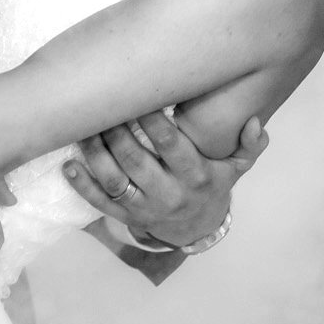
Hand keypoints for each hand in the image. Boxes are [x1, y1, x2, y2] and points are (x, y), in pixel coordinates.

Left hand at [64, 113, 268, 247]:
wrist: (196, 230)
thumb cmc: (213, 185)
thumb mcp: (237, 167)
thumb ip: (249, 145)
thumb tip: (255, 123)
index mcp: (197, 176)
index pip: (172, 145)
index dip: (153, 119)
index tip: (138, 93)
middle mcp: (170, 193)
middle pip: (137, 160)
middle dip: (117, 131)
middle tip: (101, 103)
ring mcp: (146, 208)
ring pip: (115, 181)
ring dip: (95, 154)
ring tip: (81, 128)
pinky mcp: (127, 217)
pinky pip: (101, 203)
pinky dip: (82, 186)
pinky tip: (68, 166)